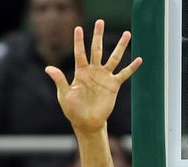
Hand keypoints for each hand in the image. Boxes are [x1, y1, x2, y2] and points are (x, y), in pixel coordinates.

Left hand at [45, 20, 141, 134]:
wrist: (86, 122)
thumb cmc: (73, 110)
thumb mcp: (64, 95)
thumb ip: (59, 80)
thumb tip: (48, 68)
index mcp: (81, 72)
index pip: (80, 53)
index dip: (79, 41)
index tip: (78, 28)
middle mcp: (93, 72)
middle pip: (97, 50)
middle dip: (98, 36)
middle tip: (100, 22)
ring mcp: (104, 77)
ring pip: (114, 58)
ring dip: (120, 46)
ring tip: (127, 33)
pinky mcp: (113, 85)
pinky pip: (124, 74)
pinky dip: (132, 67)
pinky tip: (139, 59)